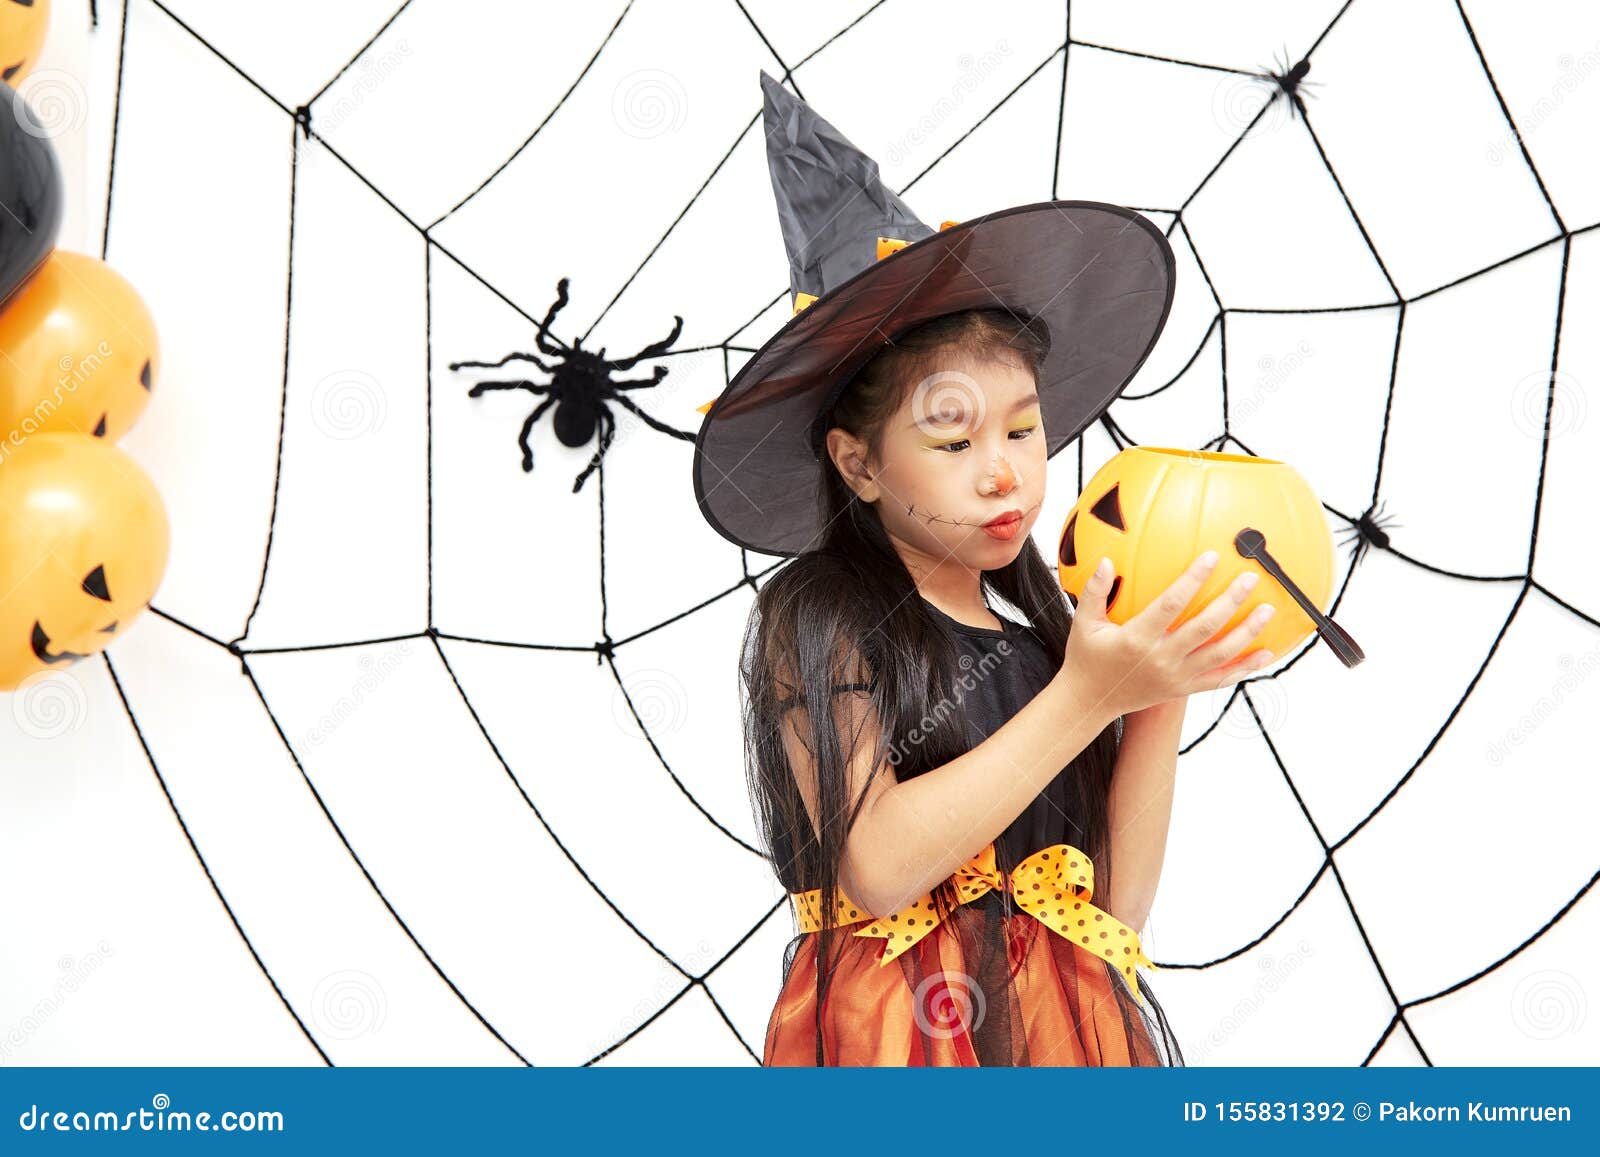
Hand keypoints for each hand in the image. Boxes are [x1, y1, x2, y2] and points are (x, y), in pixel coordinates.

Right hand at [1060, 551, 1275, 720]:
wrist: (1091, 701)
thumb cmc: (1087, 657)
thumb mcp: (1083, 623)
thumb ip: (1094, 591)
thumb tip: (1105, 562)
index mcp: (1136, 638)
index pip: (1171, 605)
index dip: (1193, 580)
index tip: (1211, 558)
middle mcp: (1160, 659)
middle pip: (1204, 628)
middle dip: (1230, 602)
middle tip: (1251, 579)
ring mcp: (1175, 677)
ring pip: (1219, 654)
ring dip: (1247, 633)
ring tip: (1267, 611)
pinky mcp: (1183, 689)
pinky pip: (1219, 679)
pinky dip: (1245, 667)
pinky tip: (1267, 653)